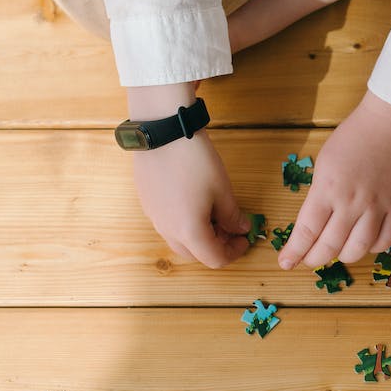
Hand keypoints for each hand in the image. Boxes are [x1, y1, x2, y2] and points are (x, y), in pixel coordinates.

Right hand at [127, 83, 249, 268]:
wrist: (163, 131)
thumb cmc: (196, 161)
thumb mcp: (223, 190)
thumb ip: (233, 216)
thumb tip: (240, 229)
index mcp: (189, 232)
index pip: (214, 259)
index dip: (234, 252)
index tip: (244, 239)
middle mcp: (167, 230)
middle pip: (195, 254)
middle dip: (216, 246)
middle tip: (231, 228)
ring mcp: (153, 217)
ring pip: (179, 240)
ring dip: (199, 236)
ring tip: (213, 214)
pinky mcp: (146, 203)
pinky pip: (167, 223)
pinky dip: (184, 223)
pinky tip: (194, 202)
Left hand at [278, 92, 390, 269]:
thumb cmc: (353, 140)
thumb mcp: (323, 165)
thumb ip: (319, 197)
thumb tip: (315, 226)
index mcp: (328, 189)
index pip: (307, 230)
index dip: (295, 252)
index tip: (286, 263)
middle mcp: (352, 202)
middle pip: (330, 246)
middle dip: (315, 258)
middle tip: (310, 260)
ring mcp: (378, 207)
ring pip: (358, 249)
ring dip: (343, 256)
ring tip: (337, 252)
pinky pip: (385, 241)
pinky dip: (372, 248)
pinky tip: (365, 242)